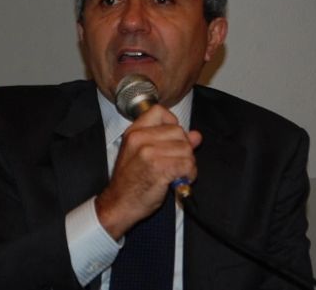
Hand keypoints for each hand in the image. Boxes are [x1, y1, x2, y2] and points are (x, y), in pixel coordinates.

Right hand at [95, 104, 201, 239]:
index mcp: (133, 132)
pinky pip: (187, 164)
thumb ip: (169, 141)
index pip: (159, 111)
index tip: (172, 139)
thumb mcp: (143, 155)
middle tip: (177, 162)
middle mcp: (140, 139)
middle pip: (178, 131)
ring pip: (186, 149)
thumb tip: (196, 135)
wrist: (119, 204)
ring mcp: (149, 153)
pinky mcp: (160, 168)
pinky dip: (189, 174)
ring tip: (178, 173)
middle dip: (184, 148)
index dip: (172, 123)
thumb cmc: (130, 182)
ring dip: (188, 163)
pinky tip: (180, 180)